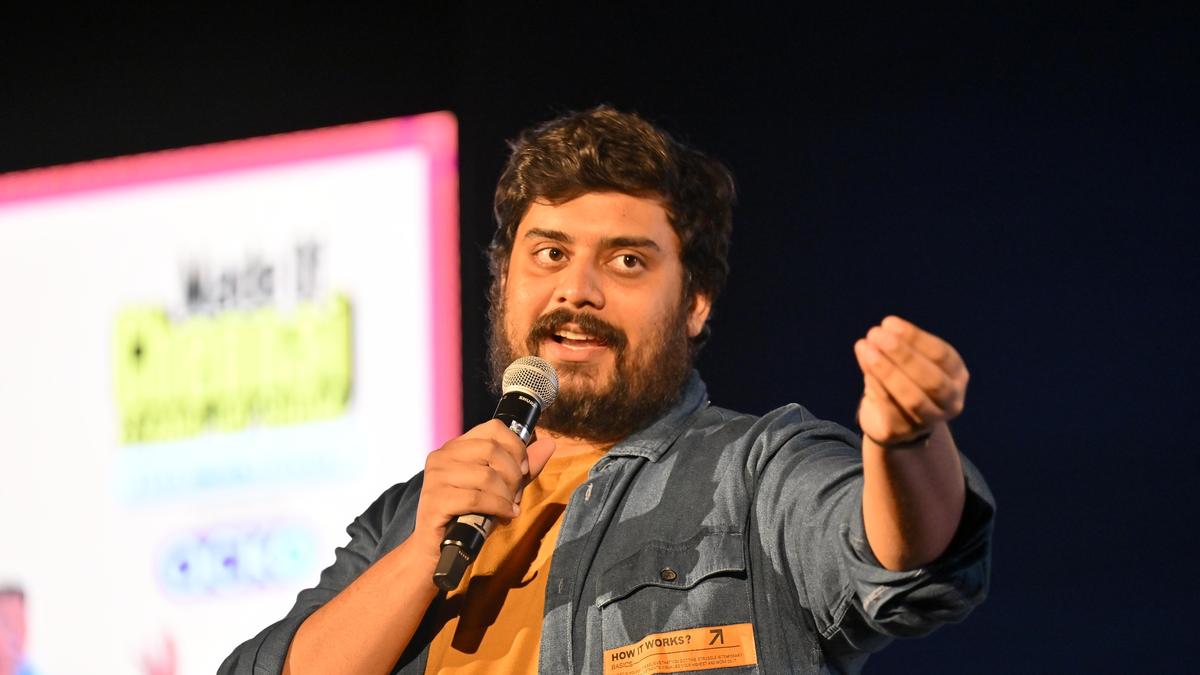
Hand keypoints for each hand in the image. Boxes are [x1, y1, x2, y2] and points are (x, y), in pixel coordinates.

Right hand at [410, 420, 556, 563]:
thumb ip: (523, 467)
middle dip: (513, 475)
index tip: (523, 469)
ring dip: (506, 495)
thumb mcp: (501, 487)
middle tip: (515, 494)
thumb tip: (550, 443)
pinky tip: (504, 516)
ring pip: (486, 476)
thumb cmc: (470, 515)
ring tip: (508, 507)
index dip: (516, 447)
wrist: (438, 549)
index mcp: (456, 446)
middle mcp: (442, 456)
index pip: (493, 428)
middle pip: (492, 450)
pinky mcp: (435, 500)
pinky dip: (498, 508)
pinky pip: (477, 498)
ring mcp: (436, 477)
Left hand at [853, 316, 968, 446]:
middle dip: (903, 355)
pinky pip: (891, 410)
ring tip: (864, 347)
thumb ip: (894, 348)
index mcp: (956, 375)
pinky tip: (865, 370)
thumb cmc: (902, 380)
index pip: (941, 355)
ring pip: (912, 398)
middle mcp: (951, 400)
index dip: (915, 338)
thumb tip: (875, 336)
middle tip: (875, 334)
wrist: (893, 421)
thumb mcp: (904, 360)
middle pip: (932, 379)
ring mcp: (931, 420)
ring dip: (886, 370)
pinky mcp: (905, 433)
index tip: (888, 323)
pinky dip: (877, 387)